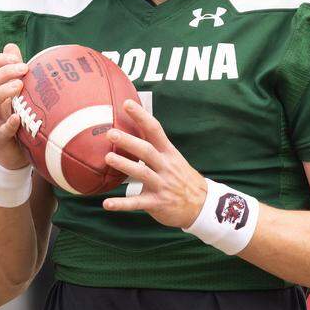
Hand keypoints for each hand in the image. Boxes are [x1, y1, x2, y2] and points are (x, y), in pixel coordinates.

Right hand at [0, 43, 30, 169]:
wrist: (12, 153)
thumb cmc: (11, 117)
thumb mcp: (12, 93)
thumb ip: (11, 70)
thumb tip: (10, 46)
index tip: (16, 59)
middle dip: (3, 73)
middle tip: (24, 69)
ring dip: (2, 92)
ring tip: (19, 86)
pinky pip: (0, 132)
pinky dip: (9, 123)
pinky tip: (18, 117)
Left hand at [101, 100, 205, 228]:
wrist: (202, 205)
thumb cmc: (181, 178)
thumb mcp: (172, 159)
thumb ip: (154, 147)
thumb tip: (132, 128)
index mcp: (168, 153)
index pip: (155, 130)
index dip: (141, 116)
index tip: (126, 104)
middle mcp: (165, 167)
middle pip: (147, 151)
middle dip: (129, 141)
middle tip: (111, 133)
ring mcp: (162, 185)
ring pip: (143, 173)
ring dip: (125, 165)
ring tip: (108, 158)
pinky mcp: (157, 203)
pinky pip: (137, 203)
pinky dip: (122, 203)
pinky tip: (106, 203)